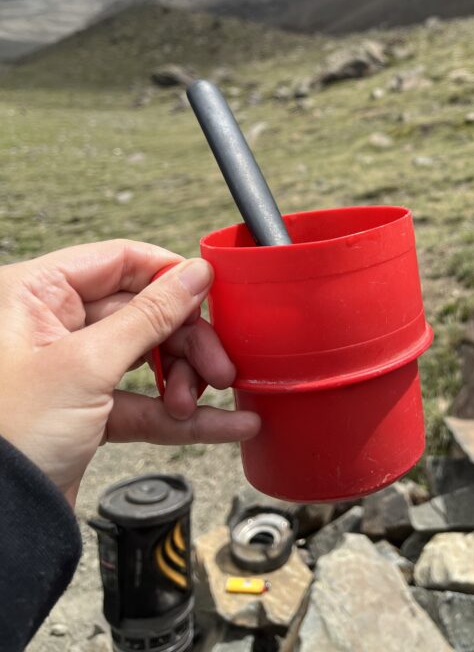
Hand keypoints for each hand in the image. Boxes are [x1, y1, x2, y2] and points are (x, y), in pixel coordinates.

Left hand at [0, 240, 259, 505]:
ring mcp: (70, 370)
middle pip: (142, 311)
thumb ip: (149, 315)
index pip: (119, 261)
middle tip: (218, 367)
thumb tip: (194, 274)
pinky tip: (225, 424)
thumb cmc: (9, 438)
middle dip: (186, 342)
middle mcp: (51, 325)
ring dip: (186, 381)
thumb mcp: (87, 365)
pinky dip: (182, 416)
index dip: (168, 276)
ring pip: (149, 358)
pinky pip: (144, 402)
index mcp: (35, 295)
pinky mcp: (86, 411)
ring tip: (199, 404)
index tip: (210, 295)